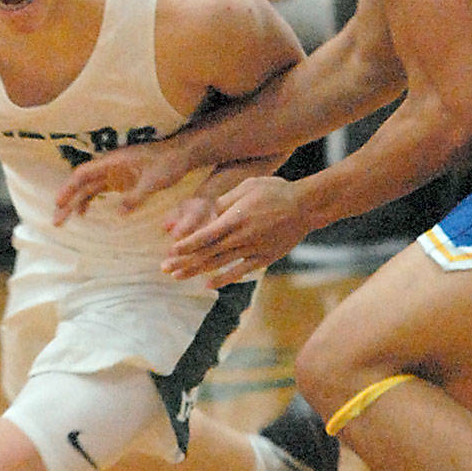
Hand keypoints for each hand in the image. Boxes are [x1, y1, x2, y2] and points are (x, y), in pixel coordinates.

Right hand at [53, 139, 195, 223]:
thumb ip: (136, 196)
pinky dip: (90, 201)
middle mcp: (110, 166)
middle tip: (56, 221)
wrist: (182, 154)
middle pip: (82, 184)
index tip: (58, 203)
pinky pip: (100, 190)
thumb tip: (118, 213)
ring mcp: (115, 172)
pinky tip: (85, 213)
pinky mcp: (122, 178)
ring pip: (89, 188)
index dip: (69, 189)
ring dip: (76, 203)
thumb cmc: (169, 163)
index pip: (83, 174)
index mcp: (114, 162)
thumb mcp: (154, 181)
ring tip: (64, 220)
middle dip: (67, 201)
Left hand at [161, 175, 309, 284]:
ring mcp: (253, 249)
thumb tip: (209, 214)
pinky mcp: (264, 258)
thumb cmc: (276, 191)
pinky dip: (224, 278)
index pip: (205, 235)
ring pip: (219, 264)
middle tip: (164, 269)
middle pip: (207, 252)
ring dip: (196, 271)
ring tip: (177, 277)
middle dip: (184, 261)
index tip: (170, 251)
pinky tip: (208, 284)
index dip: (186, 245)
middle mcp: (242, 237)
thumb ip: (226, 201)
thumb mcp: (248, 186)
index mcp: (236, 218)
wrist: (307, 206)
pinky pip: (241, 271)